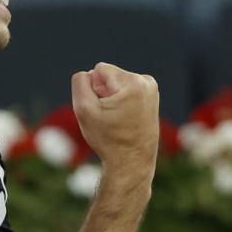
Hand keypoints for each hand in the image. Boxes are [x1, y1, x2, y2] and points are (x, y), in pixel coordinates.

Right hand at [70, 62, 159, 176]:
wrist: (132, 162)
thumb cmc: (108, 139)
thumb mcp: (84, 110)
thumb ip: (80, 83)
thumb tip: (90, 74)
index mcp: (132, 82)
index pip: (98, 70)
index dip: (94, 90)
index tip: (103, 110)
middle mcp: (146, 82)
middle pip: (109, 76)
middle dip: (104, 94)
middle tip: (110, 117)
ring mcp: (151, 89)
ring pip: (117, 83)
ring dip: (112, 98)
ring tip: (118, 119)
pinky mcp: (151, 96)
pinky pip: (126, 90)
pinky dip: (122, 102)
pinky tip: (125, 118)